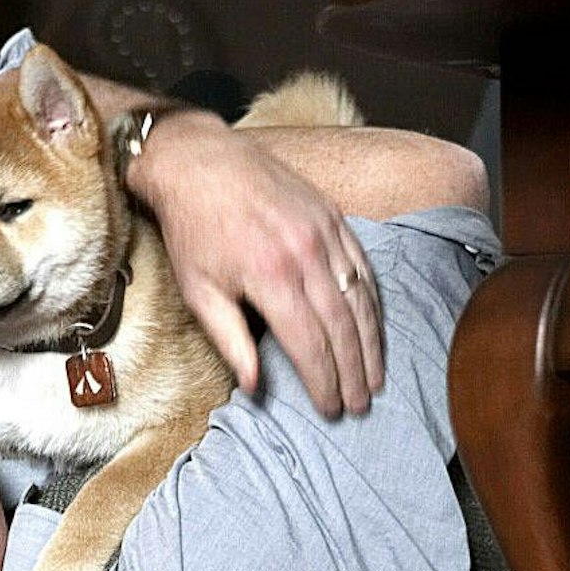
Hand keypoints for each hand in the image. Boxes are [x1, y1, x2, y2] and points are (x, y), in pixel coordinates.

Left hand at [129, 111, 383, 417]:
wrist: (200, 162)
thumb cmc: (193, 229)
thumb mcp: (198, 291)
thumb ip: (231, 342)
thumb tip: (255, 387)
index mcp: (271, 277)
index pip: (310, 344)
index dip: (323, 382)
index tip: (330, 408)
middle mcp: (306, 255)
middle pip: (342, 327)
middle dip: (353, 372)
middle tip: (360, 404)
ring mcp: (325, 233)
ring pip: (360, 298)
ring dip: (371, 343)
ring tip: (375, 377)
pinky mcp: (333, 217)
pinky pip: (363, 266)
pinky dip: (372, 302)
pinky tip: (374, 327)